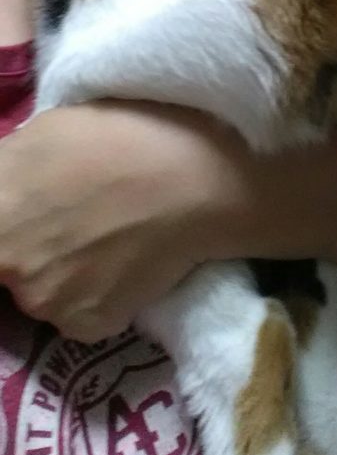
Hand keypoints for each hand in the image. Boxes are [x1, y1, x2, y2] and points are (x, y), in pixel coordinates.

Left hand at [0, 101, 233, 341]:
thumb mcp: (49, 129)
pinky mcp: (85, 325)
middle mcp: (7, 263)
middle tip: (75, 219)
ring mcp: (44, 301)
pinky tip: (127, 260)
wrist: (199, 181)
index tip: (28, 219)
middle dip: (30, 247)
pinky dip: (98, 293)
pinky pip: (79, 312)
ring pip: (42, 291)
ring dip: (65, 272)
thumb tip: (6, 189)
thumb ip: (11, 169)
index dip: (9, 230)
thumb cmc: (128, 137)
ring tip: (110, 237)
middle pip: (7, 265)